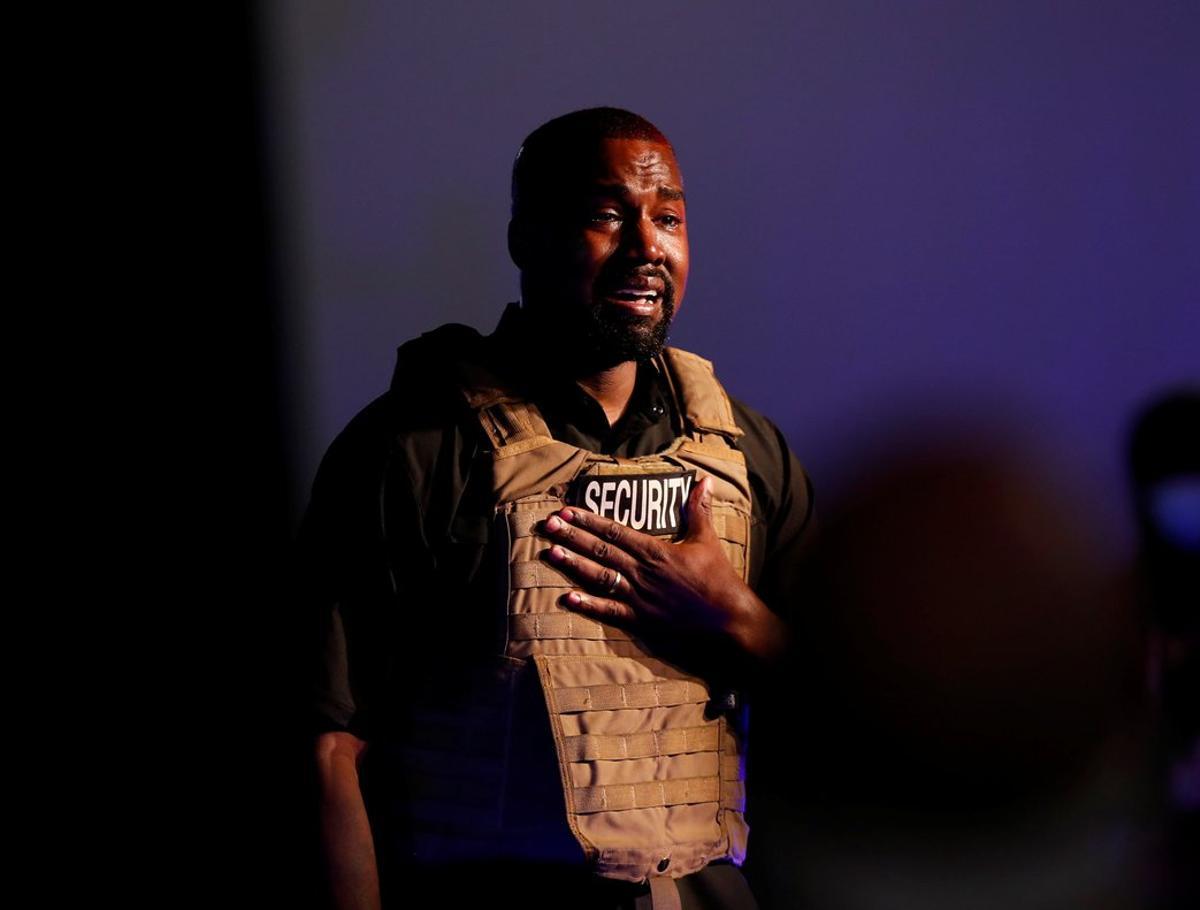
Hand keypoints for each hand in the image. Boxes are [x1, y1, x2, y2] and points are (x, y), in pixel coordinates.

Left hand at [542, 476, 789, 668]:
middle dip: (572, 537)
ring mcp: (639, 597)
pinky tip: (568, 597)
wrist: (729, 619)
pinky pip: (610, 611)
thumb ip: (698, 510)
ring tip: (551, 554)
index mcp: (655, 550)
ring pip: (599, 577)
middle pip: (601, 550)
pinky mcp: (641, 621)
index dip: (589, 520)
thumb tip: (703, 480)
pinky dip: (588, 605)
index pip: (615, 530)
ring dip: (574, 565)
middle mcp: (642, 571)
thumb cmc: (719, 579)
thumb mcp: (708, 540)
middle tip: (548, 526)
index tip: (567, 511)